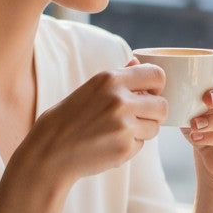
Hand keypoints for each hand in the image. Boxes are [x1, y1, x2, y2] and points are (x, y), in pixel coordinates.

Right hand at [28, 60, 167, 182]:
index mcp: (110, 79)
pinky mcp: (124, 148)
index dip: (158, 86)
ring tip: (118, 131)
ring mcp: (124, 125)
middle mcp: (119, 99)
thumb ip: (118, 76)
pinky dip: (130, 146)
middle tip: (138, 117)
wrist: (50, 150)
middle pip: (163, 106)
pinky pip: (141, 145)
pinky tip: (109, 144)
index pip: (157, 75)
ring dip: (142, 130)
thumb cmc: (68, 118)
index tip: (149, 93)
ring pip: (155, 127)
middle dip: (154, 113)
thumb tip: (138, 62)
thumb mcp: (90, 89)